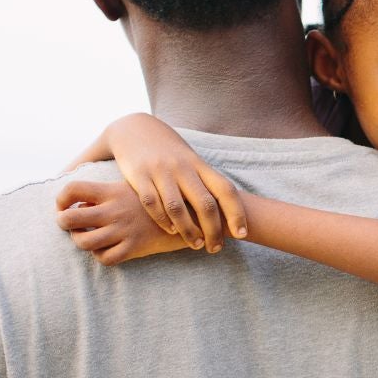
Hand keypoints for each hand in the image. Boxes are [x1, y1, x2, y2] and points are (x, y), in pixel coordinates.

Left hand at [56, 181, 190, 264]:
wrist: (189, 213)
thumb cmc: (156, 197)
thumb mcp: (132, 185)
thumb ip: (105, 191)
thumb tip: (79, 202)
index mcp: (112, 190)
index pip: (72, 188)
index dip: (61, 198)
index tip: (63, 204)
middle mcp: (114, 210)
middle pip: (69, 218)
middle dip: (63, 222)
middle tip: (67, 223)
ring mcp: (123, 230)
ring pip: (83, 242)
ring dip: (79, 240)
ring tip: (85, 236)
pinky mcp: (134, 247)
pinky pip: (105, 258)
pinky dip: (99, 255)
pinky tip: (104, 248)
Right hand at [101, 114, 246, 252]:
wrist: (135, 130)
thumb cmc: (170, 153)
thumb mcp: (191, 162)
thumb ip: (207, 184)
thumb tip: (231, 212)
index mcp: (200, 165)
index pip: (225, 190)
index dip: (237, 213)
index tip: (242, 235)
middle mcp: (183, 167)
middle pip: (205, 204)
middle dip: (213, 230)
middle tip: (214, 248)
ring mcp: (161, 171)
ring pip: (178, 208)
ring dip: (188, 230)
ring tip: (195, 244)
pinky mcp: (139, 175)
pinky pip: (152, 203)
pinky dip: (162, 220)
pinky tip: (170, 231)